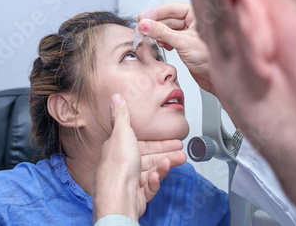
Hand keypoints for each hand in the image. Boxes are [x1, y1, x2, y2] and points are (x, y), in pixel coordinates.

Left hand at [93, 94, 185, 221]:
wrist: (117, 198)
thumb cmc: (118, 168)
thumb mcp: (122, 133)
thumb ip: (121, 115)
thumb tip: (115, 97)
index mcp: (118, 149)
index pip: (141, 143)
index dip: (157, 141)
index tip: (172, 139)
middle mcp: (122, 165)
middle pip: (148, 157)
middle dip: (166, 153)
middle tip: (180, 151)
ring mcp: (128, 182)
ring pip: (151, 171)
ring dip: (165, 165)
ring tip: (179, 160)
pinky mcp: (134, 196)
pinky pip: (148, 186)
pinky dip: (155, 180)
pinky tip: (157, 176)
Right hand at [138, 2, 212, 92]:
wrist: (216, 79)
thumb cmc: (210, 59)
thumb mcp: (183, 43)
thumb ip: (162, 33)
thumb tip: (145, 25)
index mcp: (198, 15)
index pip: (172, 8)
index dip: (155, 13)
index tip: (142, 18)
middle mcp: (195, 22)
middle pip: (168, 18)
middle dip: (155, 24)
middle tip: (142, 30)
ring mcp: (190, 33)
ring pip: (169, 29)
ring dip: (159, 34)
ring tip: (151, 38)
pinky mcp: (187, 44)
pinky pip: (171, 38)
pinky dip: (164, 41)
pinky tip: (163, 45)